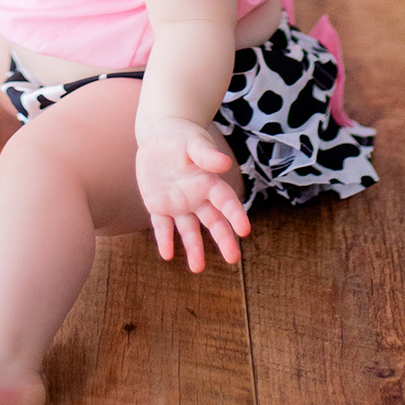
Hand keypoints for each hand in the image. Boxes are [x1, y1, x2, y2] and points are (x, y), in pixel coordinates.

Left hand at [136, 117, 249, 271]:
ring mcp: (178, 204)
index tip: (245, 230)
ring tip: (198, 268)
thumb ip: (206, 154)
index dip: (236, 214)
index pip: (226, 201)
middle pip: (213, 221)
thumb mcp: (193, 141)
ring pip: (189, 230)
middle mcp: (197, 197)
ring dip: (194, 249)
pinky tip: (167, 254)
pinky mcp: (159, 206)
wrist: (159, 135)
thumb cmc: (181, 136)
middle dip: (224, 239)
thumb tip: (225, 163)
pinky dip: (164, 240)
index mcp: (208, 182)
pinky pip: (162, 226)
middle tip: (233, 258)